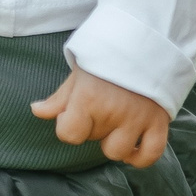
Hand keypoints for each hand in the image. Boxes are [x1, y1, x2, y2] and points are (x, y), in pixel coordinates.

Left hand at [31, 67, 171, 167]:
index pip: (69, 133)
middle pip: (93, 139)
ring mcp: (138, 119)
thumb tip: (36, 111)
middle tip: (102, 103)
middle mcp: (114, 112)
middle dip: (93, 126)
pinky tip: (132, 149)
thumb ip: (59, 98)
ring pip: (118, 152)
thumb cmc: (107, 55)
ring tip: (116, 124)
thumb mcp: (79, 72)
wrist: (147, 37)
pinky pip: (151, 153)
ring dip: (114, 142)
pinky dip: (141, 158)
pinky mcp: (159, 121)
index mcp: (89, 98)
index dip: (68, 124)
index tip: (74, 110)